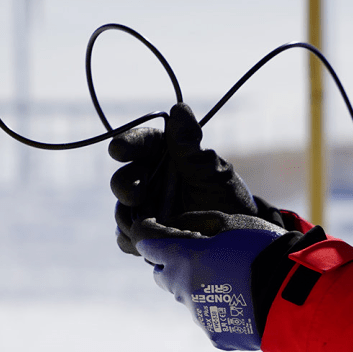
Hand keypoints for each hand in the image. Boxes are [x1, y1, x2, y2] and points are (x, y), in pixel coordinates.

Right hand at [109, 103, 283, 254]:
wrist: (233, 235)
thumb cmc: (225, 195)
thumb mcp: (212, 171)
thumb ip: (190, 147)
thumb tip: (179, 110)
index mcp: (162, 154)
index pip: (140, 144)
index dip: (127, 144)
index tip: (119, 150)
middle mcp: (148, 179)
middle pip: (123, 179)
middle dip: (124, 186)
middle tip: (136, 195)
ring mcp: (143, 208)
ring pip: (122, 211)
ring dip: (128, 217)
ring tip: (148, 223)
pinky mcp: (144, 234)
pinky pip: (126, 238)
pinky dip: (132, 241)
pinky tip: (147, 241)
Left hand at [133, 211, 288, 350]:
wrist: (293, 294)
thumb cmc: (263, 250)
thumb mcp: (231, 222)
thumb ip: (196, 222)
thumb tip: (174, 225)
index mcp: (183, 258)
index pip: (147, 243)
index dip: (152, 235)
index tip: (159, 232)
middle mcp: (183, 289)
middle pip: (163, 275)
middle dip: (173, 264)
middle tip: (200, 256)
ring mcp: (198, 315)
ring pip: (187, 298)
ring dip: (199, 287)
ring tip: (231, 281)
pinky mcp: (214, 335)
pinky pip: (208, 319)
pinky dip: (219, 309)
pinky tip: (241, 301)